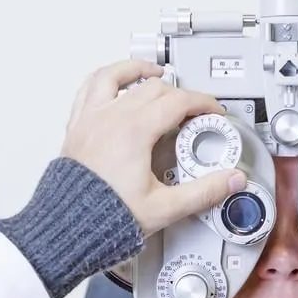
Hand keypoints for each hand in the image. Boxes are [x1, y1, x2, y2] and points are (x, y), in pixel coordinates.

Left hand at [60, 59, 246, 236]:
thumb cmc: (104, 217)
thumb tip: (229, 181)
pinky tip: (112, 82)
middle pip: (153, 88)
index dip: (202, 103)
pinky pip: (88, 89)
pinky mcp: (76, 128)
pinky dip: (104, 79)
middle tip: (192, 109)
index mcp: (134, 131)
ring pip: (115, 76)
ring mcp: (90, 120)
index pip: (178, 101)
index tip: (212, 112)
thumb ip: (203, 192)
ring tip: (154, 72)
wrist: (68, 227)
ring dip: (138, 70)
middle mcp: (110, 118)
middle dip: (179, 93)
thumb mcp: (164, 208)